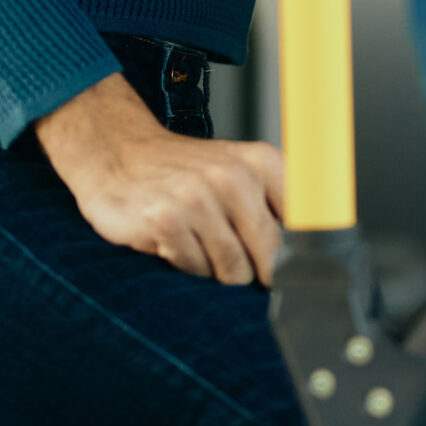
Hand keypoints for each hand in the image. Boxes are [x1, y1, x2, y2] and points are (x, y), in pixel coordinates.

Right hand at [36, 74, 287, 285]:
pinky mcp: (166, 220)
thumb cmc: (184, 171)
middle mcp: (234, 176)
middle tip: (242, 268)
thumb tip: (306, 259)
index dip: (301, 255)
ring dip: (218, 271)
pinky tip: (175, 243)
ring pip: (233, 268)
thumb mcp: (240, 171)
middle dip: (258, 271)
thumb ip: (276, 206)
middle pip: (270, 254)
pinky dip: (187, 267)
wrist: (119, 153)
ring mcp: (199, 197)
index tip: (298, 272)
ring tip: (201, 245)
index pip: (305, 223)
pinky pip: (194, 269)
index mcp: (263, 163)